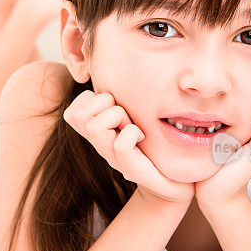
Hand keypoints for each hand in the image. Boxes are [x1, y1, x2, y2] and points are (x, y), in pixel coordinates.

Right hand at [63, 90, 194, 204]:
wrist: (173, 181)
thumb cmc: (155, 145)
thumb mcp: (134, 114)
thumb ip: (122, 96)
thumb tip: (112, 69)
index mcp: (96, 131)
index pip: (76, 106)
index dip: (96, 99)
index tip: (117, 108)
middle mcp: (98, 144)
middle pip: (79, 113)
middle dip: (106, 105)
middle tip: (126, 117)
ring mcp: (110, 157)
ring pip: (95, 124)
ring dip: (118, 117)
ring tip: (133, 126)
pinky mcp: (128, 167)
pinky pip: (120, 143)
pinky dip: (132, 134)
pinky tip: (142, 139)